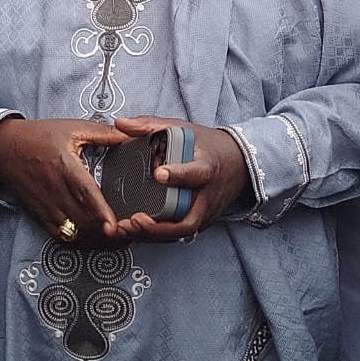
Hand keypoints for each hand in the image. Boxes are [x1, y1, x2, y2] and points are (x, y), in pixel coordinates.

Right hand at [0, 117, 131, 243]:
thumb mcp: (72, 128)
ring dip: (94, 239)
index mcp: (65, 166)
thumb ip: (104, 133)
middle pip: (82, 218)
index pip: (84, 193)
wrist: (3, 149)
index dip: (99, 211)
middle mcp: (55, 190)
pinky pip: (60, 236)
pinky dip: (78, 241)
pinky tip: (94, 241)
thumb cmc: (39, 136)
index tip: (113, 226)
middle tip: (130, 234)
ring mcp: (46, 206)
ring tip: (118, 242)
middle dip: (105, 232)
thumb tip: (130, 134)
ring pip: (73, 231)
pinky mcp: (40, 216)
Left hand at [114, 116, 249, 240]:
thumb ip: (150, 126)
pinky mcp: (200, 223)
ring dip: (154, 234)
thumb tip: (121, 124)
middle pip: (188, 218)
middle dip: (160, 224)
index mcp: (206, 168)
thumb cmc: (206, 146)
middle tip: (134, 219)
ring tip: (128, 228)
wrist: (237, 165)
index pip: (196, 174)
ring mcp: (204, 213)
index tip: (159, 174)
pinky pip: (179, 235)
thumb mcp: (182, 129)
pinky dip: (157, 236)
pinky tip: (135, 233)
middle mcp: (207, 196)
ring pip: (181, 232)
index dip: (178, 175)